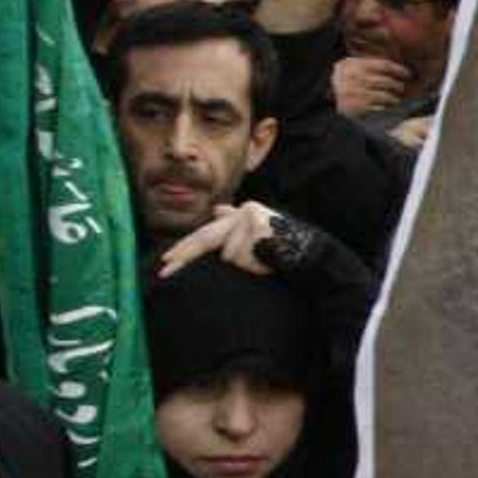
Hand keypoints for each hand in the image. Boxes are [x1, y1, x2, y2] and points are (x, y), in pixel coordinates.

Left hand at [156, 201, 288, 277]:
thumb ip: (234, 220)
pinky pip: (244, 257)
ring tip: (265, 262)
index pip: (206, 233)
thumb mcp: (258, 229)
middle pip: (206, 238)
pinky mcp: (258, 232)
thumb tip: (216, 210)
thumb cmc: (284, 244)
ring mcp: (249, 222)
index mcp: (240, 212)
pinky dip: (254, 265)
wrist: (313, 252)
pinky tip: (269, 262)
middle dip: (184, 255)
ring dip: (245, 264)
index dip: (185, 247)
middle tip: (164, 268)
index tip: (167, 259)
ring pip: (230, 254)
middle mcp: (243, 213)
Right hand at [329, 53, 410, 118]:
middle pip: (385, 81)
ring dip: (392, 99)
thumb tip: (394, 67)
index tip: (408, 74)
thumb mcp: (350, 67)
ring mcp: (353, 94)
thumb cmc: (341, 81)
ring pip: (384, 96)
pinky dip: (383, 108)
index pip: (383, 65)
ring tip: (394, 99)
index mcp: (353, 64)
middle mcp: (353, 78)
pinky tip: (384, 108)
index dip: (399, 70)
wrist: (318, 97)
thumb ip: (368, 64)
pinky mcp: (354, 108)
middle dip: (397, 85)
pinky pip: (377, 108)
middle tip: (401, 88)